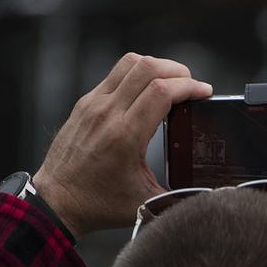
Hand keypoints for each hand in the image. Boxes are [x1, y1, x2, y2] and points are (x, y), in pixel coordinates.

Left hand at [33, 53, 212, 236]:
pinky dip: (138, 74)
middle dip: (178, 71)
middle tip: (192, 85)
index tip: (204, 93)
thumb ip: (180, 195)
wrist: (55, 202)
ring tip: (172, 81)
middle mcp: (108, 114)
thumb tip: (210, 192)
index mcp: (125, 136)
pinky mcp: (85, 103)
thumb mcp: (146, 202)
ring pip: (130, 63)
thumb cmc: (99, 204)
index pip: (162, 91)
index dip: (190, 86)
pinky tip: (147, 90)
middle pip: (148, 68)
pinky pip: (116, 74)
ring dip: (157, 66)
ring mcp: (93, 104)